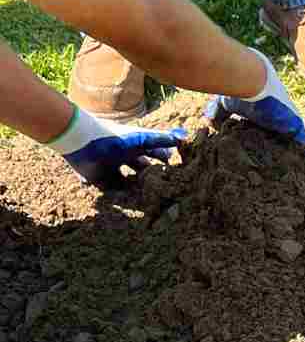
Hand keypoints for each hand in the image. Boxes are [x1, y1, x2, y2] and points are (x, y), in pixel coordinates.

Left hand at [46, 106, 185, 186]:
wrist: (84, 143)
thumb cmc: (115, 138)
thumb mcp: (143, 139)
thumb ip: (162, 140)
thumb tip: (184, 139)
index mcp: (134, 145)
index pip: (154, 152)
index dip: (164, 159)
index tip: (175, 170)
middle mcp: (124, 156)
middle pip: (141, 168)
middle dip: (150, 177)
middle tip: (163, 188)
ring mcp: (112, 168)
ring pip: (128, 181)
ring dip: (136, 189)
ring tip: (149, 200)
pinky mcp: (99, 179)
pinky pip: (112, 191)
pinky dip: (118, 197)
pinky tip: (130, 204)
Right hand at [204, 49, 304, 167]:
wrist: (250, 79)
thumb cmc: (238, 90)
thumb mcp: (225, 104)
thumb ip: (218, 113)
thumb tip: (207, 121)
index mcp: (268, 117)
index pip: (278, 130)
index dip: (281, 139)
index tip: (286, 150)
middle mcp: (282, 120)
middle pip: (294, 139)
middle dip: (300, 151)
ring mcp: (291, 123)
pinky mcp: (296, 127)